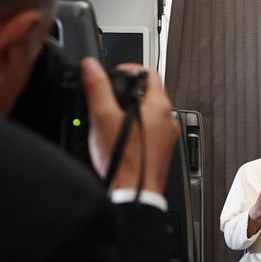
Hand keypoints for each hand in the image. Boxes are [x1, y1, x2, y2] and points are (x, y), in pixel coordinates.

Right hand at [80, 58, 179, 194]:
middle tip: (109, 97)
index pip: (150, 74)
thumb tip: (91, 67)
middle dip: (128, 92)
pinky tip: (121, 139)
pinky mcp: (162, 152)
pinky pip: (151, 133)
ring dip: (131, 112)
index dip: (130, 69)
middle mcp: (169, 121)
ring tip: (112, 119)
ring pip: (150, 115)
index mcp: (159, 107)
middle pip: (149, 94)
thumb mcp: (103, 117)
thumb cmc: (124, 161)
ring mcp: (168, 138)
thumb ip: (97, 88)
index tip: (114, 74)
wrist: (134, 194)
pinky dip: (137, 130)